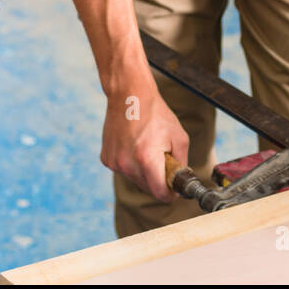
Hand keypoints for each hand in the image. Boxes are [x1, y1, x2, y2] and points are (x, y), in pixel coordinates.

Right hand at [100, 84, 189, 202]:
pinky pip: (124, 170)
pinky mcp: (106, 159)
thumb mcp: (179, 137)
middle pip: (148, 188)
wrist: (129, 95)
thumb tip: (179, 181)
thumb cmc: (155, 114)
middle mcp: (127, 164)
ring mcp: (114, 162)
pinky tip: (134, 146)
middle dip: (158, 179)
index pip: (160, 193)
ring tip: (146, 148)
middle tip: (163, 160)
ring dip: (144, 171)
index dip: (170, 193)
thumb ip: (181, 163)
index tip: (174, 188)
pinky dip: (131, 164)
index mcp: (147, 159)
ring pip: (135, 180)